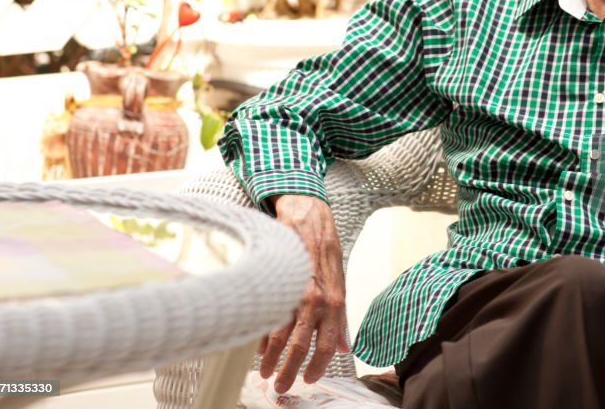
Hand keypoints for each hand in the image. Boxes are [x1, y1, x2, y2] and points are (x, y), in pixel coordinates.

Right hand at [260, 194, 348, 393]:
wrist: (309, 217)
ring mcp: (295, 292)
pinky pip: (267, 316)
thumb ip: (341, 317)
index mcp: (335, 302)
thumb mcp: (340, 283)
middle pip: (301, 347)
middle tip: (281, 386)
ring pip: (280, 336)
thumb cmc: (325, 251)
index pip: (329, 345)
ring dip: (271, 359)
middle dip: (289, 371)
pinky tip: (258, 348)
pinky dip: (262, 335)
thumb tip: (345, 347)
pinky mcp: (277, 282)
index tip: (309, 379)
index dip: (318, 366)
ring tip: (265, 372)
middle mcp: (317, 300)